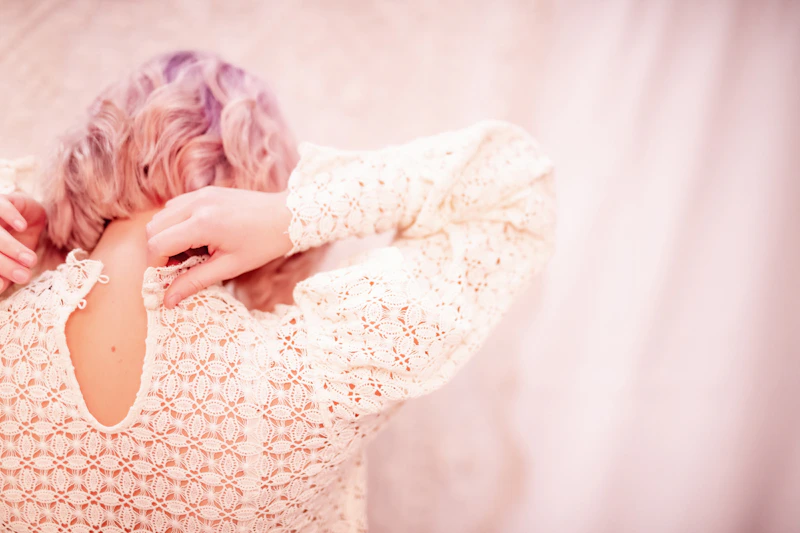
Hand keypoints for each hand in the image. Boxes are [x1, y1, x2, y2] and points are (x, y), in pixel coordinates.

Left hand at [0, 193, 45, 293]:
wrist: (29, 217)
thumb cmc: (18, 242)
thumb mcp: (14, 262)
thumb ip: (5, 276)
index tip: (2, 286)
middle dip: (5, 265)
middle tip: (24, 276)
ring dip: (11, 247)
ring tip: (30, 259)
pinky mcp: (2, 200)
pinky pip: (3, 206)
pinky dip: (11, 216)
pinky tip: (22, 226)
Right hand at [146, 186, 293, 307]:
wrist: (286, 217)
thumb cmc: (263, 244)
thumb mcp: (229, 267)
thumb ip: (195, 282)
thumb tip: (168, 300)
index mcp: (202, 224)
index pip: (157, 244)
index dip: (155, 265)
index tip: (166, 279)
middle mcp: (196, 204)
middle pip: (153, 228)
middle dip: (158, 251)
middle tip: (178, 268)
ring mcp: (199, 195)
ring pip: (161, 216)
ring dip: (166, 237)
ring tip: (190, 254)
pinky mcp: (205, 192)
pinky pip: (176, 207)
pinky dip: (176, 224)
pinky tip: (196, 239)